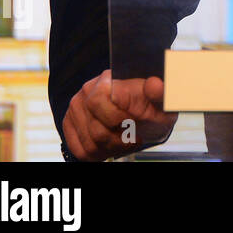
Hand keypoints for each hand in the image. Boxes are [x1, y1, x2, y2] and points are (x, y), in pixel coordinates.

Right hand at [61, 70, 177, 160]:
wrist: (143, 114)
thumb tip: (154, 84)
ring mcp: (75, 108)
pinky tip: (112, 145)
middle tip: (133, 136)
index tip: (135, 122)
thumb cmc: (152, 107)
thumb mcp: (163, 101)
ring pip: (90, 143)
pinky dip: (99, 154)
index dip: (120, 118)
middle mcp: (87, 90)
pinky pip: (80, 151)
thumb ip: (161, 92)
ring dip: (112, 148)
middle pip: (96, 129)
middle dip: (119, 138)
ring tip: (125, 140)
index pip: (98, 100)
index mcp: (108, 79)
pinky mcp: (69, 125)